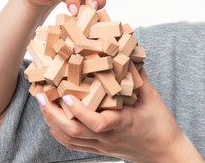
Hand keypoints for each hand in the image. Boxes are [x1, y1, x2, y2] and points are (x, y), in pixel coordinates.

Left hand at [37, 69, 203, 162]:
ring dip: (51, 122)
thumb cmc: (160, 125)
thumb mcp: (152, 97)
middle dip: (52, 114)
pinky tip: (52, 119)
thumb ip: (139, 75)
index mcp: (122, 124)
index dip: (79, 111)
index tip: (66, 95)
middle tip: (41, 95)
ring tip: (42, 103)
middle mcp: (108, 138)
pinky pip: (74, 144)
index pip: (96, 123)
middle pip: (73, 132)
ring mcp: (102, 145)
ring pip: (69, 139)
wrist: (163, 152)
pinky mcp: (99, 149)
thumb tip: (129, 53)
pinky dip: (59, 131)